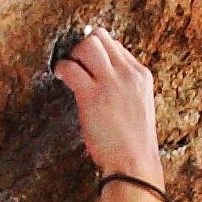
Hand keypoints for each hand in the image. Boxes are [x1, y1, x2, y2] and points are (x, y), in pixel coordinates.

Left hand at [55, 25, 160, 183]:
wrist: (133, 163)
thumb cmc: (133, 142)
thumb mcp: (138, 105)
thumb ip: (125, 86)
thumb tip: (104, 75)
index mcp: (141, 75)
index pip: (116, 45)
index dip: (99, 51)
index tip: (88, 62)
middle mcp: (128, 74)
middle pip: (101, 38)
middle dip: (84, 45)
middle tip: (75, 61)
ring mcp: (110, 83)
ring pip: (86, 46)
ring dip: (73, 54)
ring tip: (68, 69)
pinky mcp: (92, 95)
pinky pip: (70, 67)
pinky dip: (61, 68)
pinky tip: (60, 75)